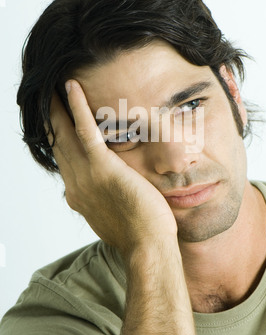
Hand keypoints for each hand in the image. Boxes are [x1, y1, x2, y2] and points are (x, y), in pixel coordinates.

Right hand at [47, 80, 176, 256]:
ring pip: (65, 134)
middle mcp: (75, 184)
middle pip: (58, 144)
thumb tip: (101, 193)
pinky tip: (72, 88)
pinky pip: (85, 131)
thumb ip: (101, 200)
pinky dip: (77, 108)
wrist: (147, 246)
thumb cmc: (138, 233)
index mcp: (78, 194)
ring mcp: (86, 175)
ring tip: (55, 89)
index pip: (64, 161)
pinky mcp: (102, 167)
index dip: (58, 141)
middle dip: (52, 120)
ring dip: (58, 109)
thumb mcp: (110, 216)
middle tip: (48, 99)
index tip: (57, 126)